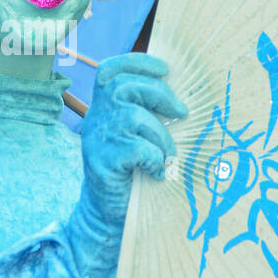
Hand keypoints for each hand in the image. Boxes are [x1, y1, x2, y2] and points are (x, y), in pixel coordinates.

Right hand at [67, 52, 186, 277]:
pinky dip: (154, 159)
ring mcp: (96, 140)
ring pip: (133, 118)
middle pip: (124, 86)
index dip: (137, 62)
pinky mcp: (101, 163)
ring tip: (166, 155)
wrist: (104, 215)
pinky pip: (136, 149)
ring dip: (160, 136)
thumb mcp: (134, 138)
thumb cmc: (128, 174)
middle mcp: (95, 120)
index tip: (165, 68)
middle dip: (160, 94)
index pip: (110, 71)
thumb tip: (180, 100)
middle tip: (182, 113)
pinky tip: (157, 172)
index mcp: (102, 109)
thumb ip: (146, 115)